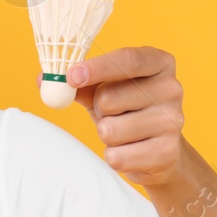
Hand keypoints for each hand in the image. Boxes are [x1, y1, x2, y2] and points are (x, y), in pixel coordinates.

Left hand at [65, 46, 184, 185]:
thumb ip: (78, 83)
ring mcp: (173, 121)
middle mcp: (172, 88)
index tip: (71, 76)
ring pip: (109, 130)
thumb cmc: (128, 111)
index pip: (127, 60)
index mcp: (159, 63)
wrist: (160, 150)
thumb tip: (43, 79)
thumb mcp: (106, 89)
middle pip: (109, 98)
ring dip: (106, 134)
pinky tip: (131, 151)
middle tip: (110, 112)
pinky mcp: (167, 152)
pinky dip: (115, 156)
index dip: (97, 68)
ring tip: (123, 132)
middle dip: (98, 109)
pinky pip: (117, 157)